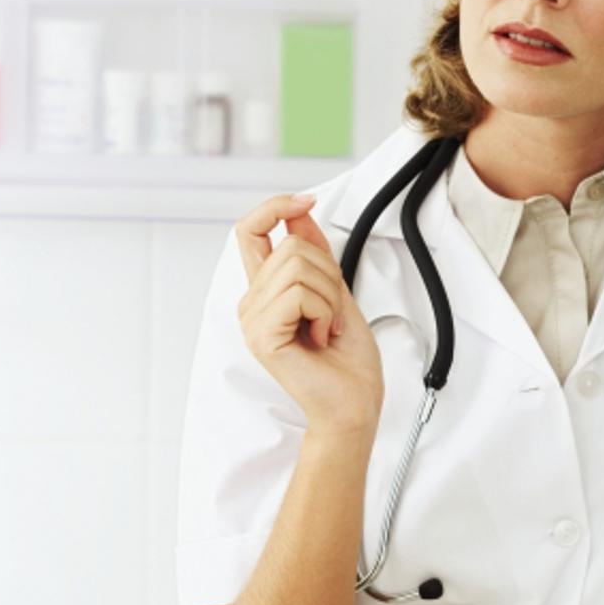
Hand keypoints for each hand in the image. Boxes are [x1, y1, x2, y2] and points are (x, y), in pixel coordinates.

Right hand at [235, 194, 382, 436]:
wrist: (354, 404)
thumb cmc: (348, 361)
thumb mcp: (337, 293)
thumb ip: (316, 255)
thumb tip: (301, 212)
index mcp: (265, 292)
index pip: (249, 231)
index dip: (274, 206)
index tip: (306, 200)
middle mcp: (252, 303)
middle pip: (291, 245)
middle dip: (328, 273)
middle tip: (331, 313)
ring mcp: (253, 320)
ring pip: (297, 267)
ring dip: (329, 296)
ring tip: (325, 328)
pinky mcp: (262, 336)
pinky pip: (299, 295)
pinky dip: (324, 313)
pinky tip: (320, 338)